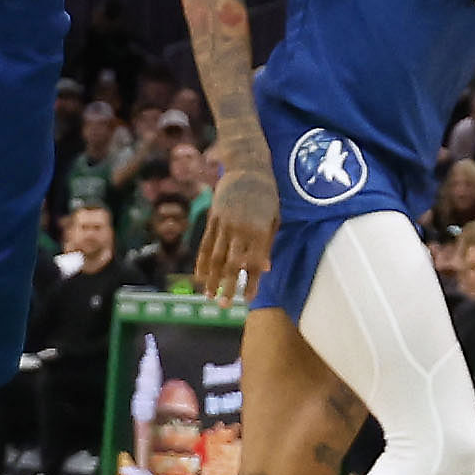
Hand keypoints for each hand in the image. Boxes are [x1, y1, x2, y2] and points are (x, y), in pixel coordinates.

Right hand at [193, 165, 277, 302]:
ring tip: (210, 297)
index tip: (248, 300)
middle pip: (232, 264)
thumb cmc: (266, 195)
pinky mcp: (212, 219)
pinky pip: (205, 244)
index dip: (252, 283)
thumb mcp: (273, 218)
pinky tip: (200, 277)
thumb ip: (267, 244)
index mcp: (259, 230)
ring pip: (215, 257)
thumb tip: (265, 269)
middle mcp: (240, 229)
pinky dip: (202, 262)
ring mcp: (224, 223)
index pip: (255, 263)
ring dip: (212, 279)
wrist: (247, 168)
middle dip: (228, 287)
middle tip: (224, 306)